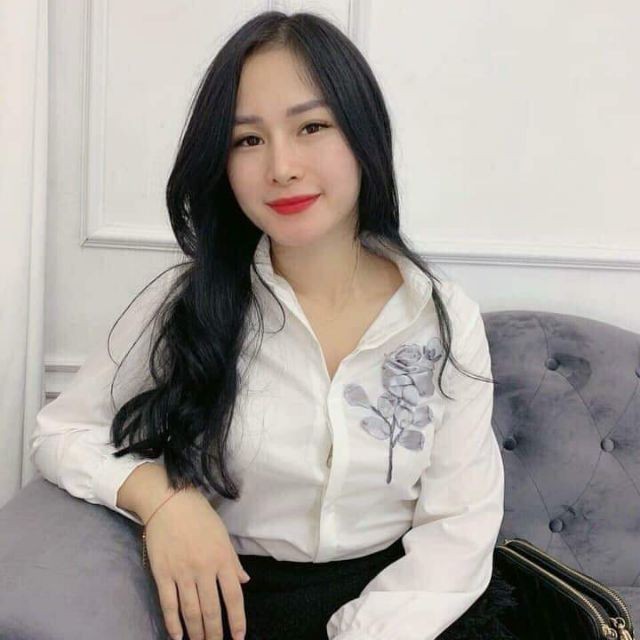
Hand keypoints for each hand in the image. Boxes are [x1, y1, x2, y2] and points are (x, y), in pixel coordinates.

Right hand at [145, 488, 249, 639]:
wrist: (169, 501)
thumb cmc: (200, 516)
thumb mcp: (222, 536)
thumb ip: (233, 562)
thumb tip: (244, 582)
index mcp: (223, 558)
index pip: (234, 596)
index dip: (237, 620)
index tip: (238, 637)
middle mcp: (204, 568)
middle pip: (212, 609)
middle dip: (215, 633)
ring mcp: (182, 572)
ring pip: (191, 611)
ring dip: (196, 632)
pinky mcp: (162, 573)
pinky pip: (168, 604)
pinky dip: (172, 623)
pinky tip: (177, 636)